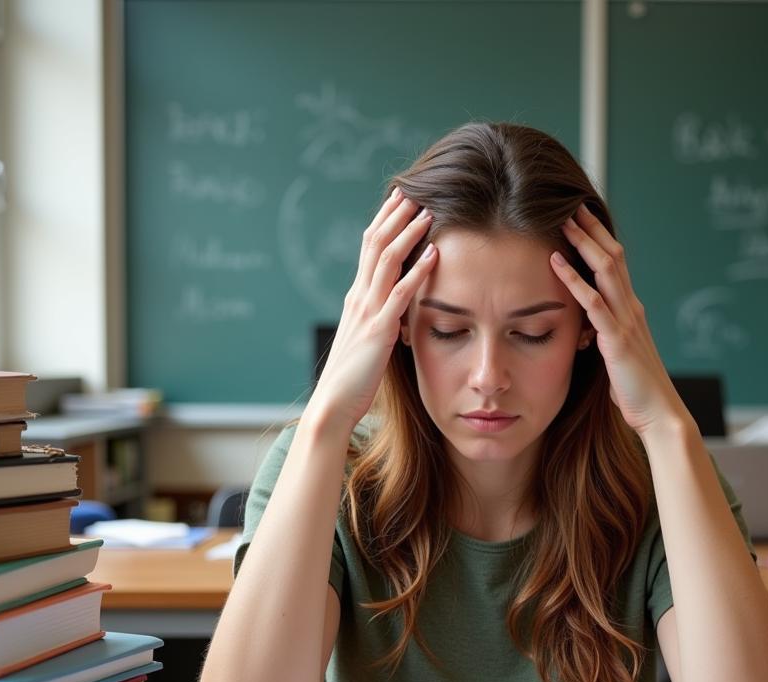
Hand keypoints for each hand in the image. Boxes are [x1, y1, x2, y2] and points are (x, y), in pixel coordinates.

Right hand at [308, 188, 436, 431]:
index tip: (400, 199)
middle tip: (414, 190)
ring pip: (387, 261)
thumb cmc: (352, 378)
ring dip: (407, 233)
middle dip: (395, 215)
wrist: (333, 405)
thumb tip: (396, 307)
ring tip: (427, 212)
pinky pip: (400, 295)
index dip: (384, 221)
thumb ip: (379, 318)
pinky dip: (418, 272)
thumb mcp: (367, 339)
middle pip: (375, 244)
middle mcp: (359, 298)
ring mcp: (367, 312)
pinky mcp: (379, 331)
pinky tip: (434, 255)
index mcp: (356, 298)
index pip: (369, 249)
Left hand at [550, 205, 687, 437]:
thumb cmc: (637, 391)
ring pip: (605, 270)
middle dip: (591, 228)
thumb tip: (588, 330)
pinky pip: (594, 302)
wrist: (660, 414)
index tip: (580, 217)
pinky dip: (574, 279)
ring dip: (582, 243)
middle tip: (570, 202)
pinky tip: (556, 262)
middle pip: (612, 256)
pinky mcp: (617, 340)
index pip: (615, 265)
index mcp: (631, 311)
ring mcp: (626, 321)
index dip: (599, 239)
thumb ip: (605, 336)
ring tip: (562, 220)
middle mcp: (631, 309)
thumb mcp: (617, 356)